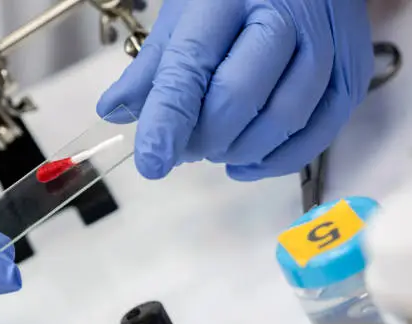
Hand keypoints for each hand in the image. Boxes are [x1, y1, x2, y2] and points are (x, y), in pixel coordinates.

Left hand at [97, 0, 373, 180]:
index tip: (151, 163)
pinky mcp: (352, 74)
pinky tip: (244, 164)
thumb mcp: (187, 13)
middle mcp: (287, 16)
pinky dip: (276, 162)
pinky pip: (318, 133)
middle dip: (204, 138)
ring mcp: (328, 44)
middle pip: (239, 98)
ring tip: (214, 148)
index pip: (191, 66)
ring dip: (238, 151)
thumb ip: (153, 65)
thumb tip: (113, 111)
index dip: (168, 120)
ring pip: (282, 120)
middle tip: (185, 146)